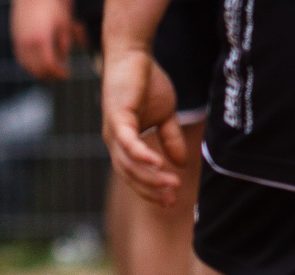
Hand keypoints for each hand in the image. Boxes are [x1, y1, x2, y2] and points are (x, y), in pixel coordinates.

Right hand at [11, 0, 82, 79]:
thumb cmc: (51, 5)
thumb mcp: (63, 23)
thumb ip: (64, 43)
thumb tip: (63, 59)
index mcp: (41, 40)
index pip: (49, 65)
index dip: (58, 73)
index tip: (67, 75)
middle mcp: (27, 44)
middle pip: (38, 70)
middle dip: (50, 76)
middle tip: (59, 76)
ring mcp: (19, 43)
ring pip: (28, 67)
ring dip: (39, 72)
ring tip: (50, 72)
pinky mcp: (15, 40)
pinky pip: (22, 59)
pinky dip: (30, 65)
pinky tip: (39, 64)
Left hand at [101, 48, 186, 204]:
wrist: (134, 54)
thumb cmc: (146, 83)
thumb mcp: (165, 115)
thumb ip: (170, 139)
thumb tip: (181, 163)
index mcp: (123, 143)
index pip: (134, 174)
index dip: (151, 189)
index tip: (171, 201)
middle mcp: (114, 141)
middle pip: (130, 175)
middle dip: (151, 189)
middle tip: (172, 199)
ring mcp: (113, 130)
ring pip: (129, 163)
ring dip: (151, 176)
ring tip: (172, 183)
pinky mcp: (117, 117)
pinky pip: (128, 142)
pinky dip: (142, 155)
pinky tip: (158, 164)